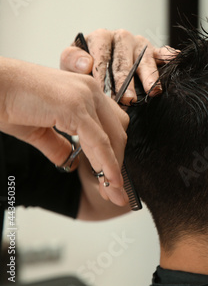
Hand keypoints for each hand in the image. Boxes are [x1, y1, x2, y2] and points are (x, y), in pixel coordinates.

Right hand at [0, 57, 129, 205]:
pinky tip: (109, 182)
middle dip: (118, 165)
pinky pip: (98, 141)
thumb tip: (70, 163)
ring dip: (114, 170)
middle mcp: (91, 90)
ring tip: (116, 196)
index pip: (110, 126)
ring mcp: (85, 96)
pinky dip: (106, 163)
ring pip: (111, 139)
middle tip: (117, 194)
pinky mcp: (75, 106)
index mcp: (85, 91)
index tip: (112, 181)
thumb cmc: (6, 102)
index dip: (113, 154)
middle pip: (117, 132)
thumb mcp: (38, 129)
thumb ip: (57, 145)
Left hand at [60, 29, 177, 103]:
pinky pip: (163, 53)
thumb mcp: (70, 65)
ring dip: (149, 76)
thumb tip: (86, 64)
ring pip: (145, 59)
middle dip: (126, 81)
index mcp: (100, 37)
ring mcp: (140, 44)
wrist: (94, 70)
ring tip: (151, 91)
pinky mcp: (154, 51)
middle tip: (127, 99)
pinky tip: (174, 60)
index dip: (102, 75)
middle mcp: (121, 37)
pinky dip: (169, 56)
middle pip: (125, 59)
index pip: (102, 55)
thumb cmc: (84, 69)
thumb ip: (72, 61)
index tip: (102, 92)